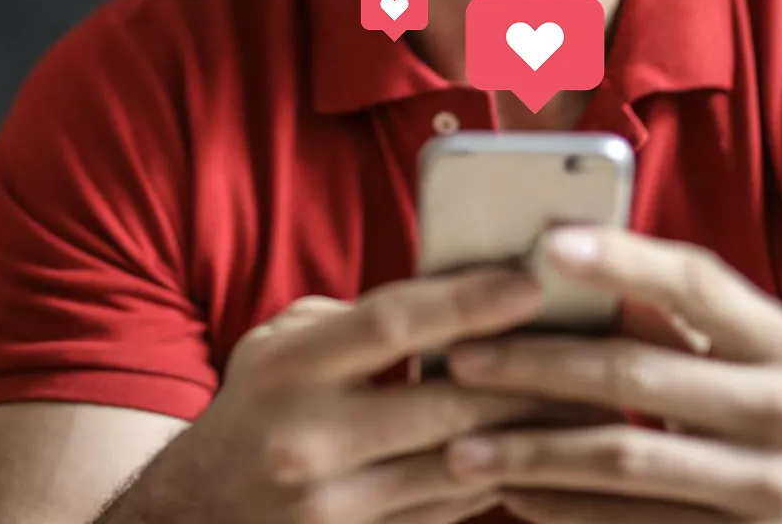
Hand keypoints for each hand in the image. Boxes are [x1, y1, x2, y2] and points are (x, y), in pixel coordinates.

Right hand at [112, 267, 602, 523]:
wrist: (189, 519)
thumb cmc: (253, 409)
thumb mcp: (278, 345)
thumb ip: (354, 321)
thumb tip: (453, 296)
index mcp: (288, 368)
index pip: (392, 324)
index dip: (467, 299)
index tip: (531, 280)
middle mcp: (307, 441)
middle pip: (443, 404)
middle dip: (526, 375)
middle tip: (592, 343)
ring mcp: (331, 510)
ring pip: (460, 467)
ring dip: (530, 434)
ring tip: (590, 397)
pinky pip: (448, 512)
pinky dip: (497, 479)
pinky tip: (540, 451)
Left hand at [439, 229, 781, 522]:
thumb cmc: (771, 426)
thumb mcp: (750, 366)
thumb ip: (679, 323)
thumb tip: (568, 264)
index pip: (696, 281)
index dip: (622, 257)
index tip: (545, 241)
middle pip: (638, 372)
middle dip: (538, 362)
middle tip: (461, 356)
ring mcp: (770, 488)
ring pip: (623, 458)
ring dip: (531, 448)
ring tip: (461, 443)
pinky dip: (562, 509)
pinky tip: (511, 494)